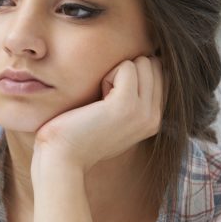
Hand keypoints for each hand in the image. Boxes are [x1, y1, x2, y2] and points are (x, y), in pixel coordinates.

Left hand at [32, 56, 163, 174]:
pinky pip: (127, 67)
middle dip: (124, 71)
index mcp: (153, 119)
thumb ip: (130, 101)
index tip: (108, 99)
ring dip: (115, 73)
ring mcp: (143, 112)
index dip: (130, 75)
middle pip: (152, 65)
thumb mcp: (112, 119)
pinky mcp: (126, 106)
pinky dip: (107, 75)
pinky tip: (95, 101)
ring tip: (99, 100)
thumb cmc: (77, 135)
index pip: (158, 74)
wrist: (62, 158)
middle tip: (102, 98)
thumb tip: (137, 67)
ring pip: (142, 64)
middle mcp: (154, 117)